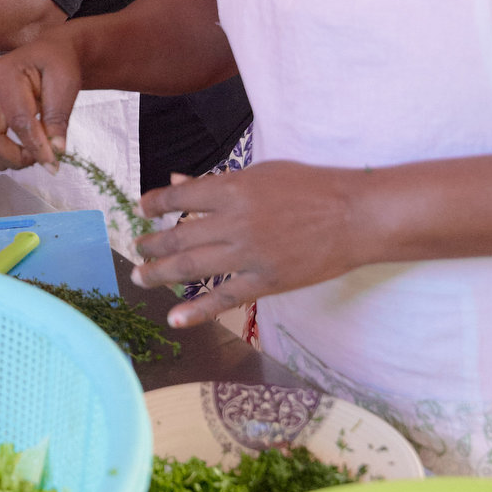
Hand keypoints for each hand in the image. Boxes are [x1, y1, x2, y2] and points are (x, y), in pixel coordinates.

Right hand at [0, 32, 85, 170]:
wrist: (45, 52)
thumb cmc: (56, 63)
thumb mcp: (65, 84)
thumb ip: (58, 118)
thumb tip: (55, 151)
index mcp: (5, 74)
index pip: (18, 121)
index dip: (36, 147)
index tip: (53, 163)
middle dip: (15, 157)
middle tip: (39, 158)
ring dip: (0, 160)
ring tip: (26, 156)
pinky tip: (13, 151)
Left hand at [129, 161, 378, 326]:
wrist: (355, 215)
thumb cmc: (312, 187)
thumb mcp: (262, 173)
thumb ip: (216, 181)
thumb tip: (176, 180)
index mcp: (233, 188)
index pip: (180, 196)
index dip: (156, 204)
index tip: (143, 209)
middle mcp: (234, 221)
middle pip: (179, 235)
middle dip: (151, 244)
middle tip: (136, 249)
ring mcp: (249, 254)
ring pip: (192, 267)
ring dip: (160, 273)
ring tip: (139, 277)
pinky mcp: (266, 281)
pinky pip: (224, 298)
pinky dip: (197, 310)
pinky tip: (174, 318)